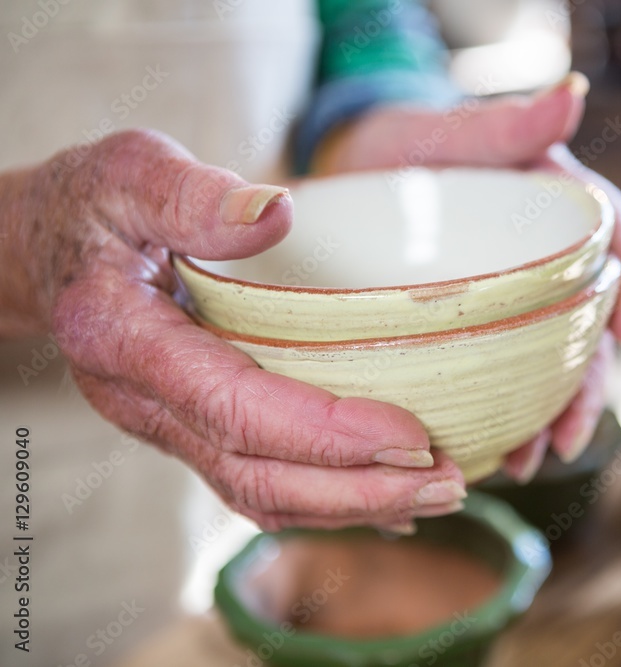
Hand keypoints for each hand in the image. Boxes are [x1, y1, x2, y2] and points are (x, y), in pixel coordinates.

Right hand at [0, 130, 465, 532]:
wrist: (51, 249)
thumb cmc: (96, 206)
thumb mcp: (130, 172)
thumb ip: (192, 194)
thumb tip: (276, 213)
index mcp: (124, 339)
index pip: (234, 406)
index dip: (325, 432)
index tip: (411, 438)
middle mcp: (143, 402)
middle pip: (256, 474)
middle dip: (358, 492)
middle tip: (448, 486)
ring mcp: (166, 425)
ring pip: (259, 493)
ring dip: (352, 507)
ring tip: (436, 496)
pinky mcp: (192, 429)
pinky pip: (258, 482)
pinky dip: (325, 499)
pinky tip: (386, 499)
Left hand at [314, 73, 620, 480]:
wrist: (353, 174)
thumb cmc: (407, 145)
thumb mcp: (450, 132)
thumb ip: (509, 122)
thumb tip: (574, 93)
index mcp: (554, 207)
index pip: (613, 239)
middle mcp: (544, 260)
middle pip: (586, 327)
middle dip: (585, 387)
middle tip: (566, 437)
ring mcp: (514, 299)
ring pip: (549, 363)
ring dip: (545, 417)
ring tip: (524, 463)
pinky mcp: (480, 329)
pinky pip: (504, 376)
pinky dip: (503, 417)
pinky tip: (489, 453)